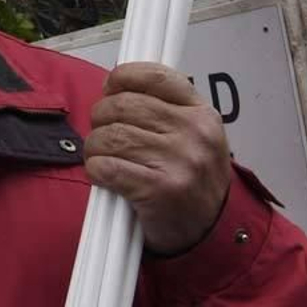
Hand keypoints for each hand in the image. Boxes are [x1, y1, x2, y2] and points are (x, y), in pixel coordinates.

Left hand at [84, 61, 230, 254]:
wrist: (211, 231)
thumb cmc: (191, 179)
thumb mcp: (192, 135)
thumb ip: (162, 106)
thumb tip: (113, 84)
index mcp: (202, 114)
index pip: (155, 76)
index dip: (122, 78)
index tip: (110, 88)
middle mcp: (194, 134)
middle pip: (121, 105)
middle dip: (101, 119)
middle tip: (104, 135)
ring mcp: (179, 161)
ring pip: (109, 135)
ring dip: (95, 148)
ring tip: (104, 158)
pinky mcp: (160, 189)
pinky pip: (106, 166)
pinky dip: (96, 170)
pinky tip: (105, 177)